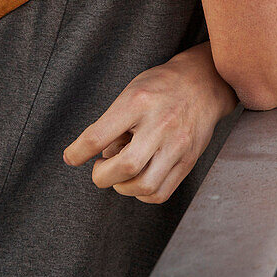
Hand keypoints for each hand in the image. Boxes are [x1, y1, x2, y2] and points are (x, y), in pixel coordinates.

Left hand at [63, 42, 236, 203]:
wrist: (204, 83)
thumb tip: (96, 155)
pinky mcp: (189, 160)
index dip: (78, 152)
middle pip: (125, 166)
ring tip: (121, 173)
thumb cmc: (161, 86)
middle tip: (100, 167)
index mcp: (139, 101)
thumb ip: (113, 122)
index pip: (99, 135)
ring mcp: (178, 144)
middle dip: (102, 176)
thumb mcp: (132, 90)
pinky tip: (138, 178)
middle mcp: (161, 123)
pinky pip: (160, 193)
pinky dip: (142, 193)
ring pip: (144, 185)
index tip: (72, 157)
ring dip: (122, 187)